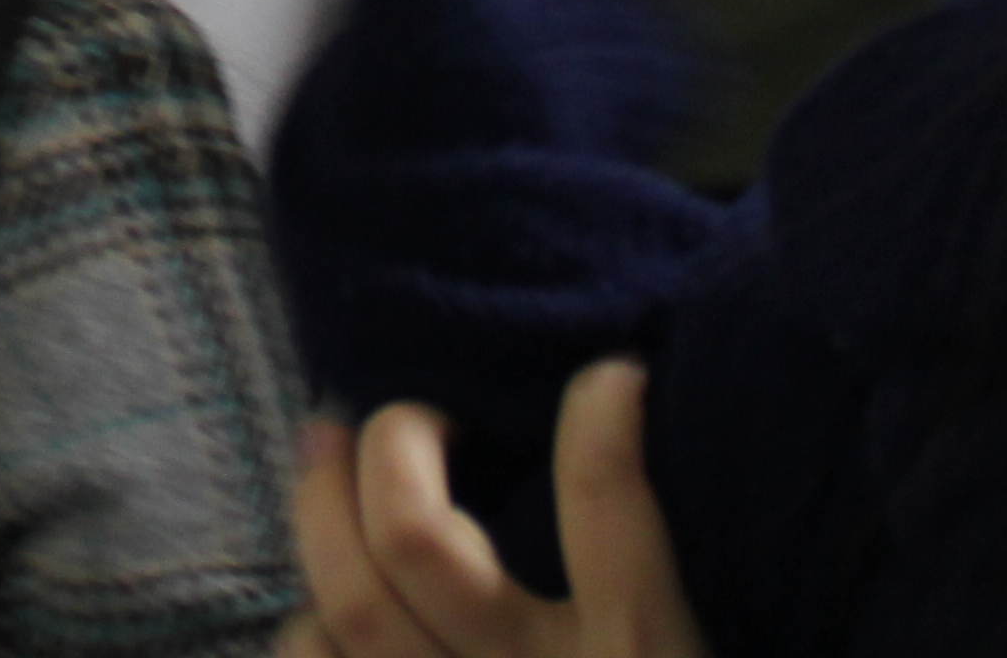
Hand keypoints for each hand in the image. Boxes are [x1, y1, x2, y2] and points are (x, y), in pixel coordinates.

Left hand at [274, 362, 709, 657]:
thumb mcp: (700, 654)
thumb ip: (664, 587)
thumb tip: (640, 421)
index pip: (610, 510)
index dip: (600, 420)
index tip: (612, 376)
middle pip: (415, 544)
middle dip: (390, 445)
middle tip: (393, 412)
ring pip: (346, 615)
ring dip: (323, 526)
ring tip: (332, 475)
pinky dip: (306, 637)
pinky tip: (327, 610)